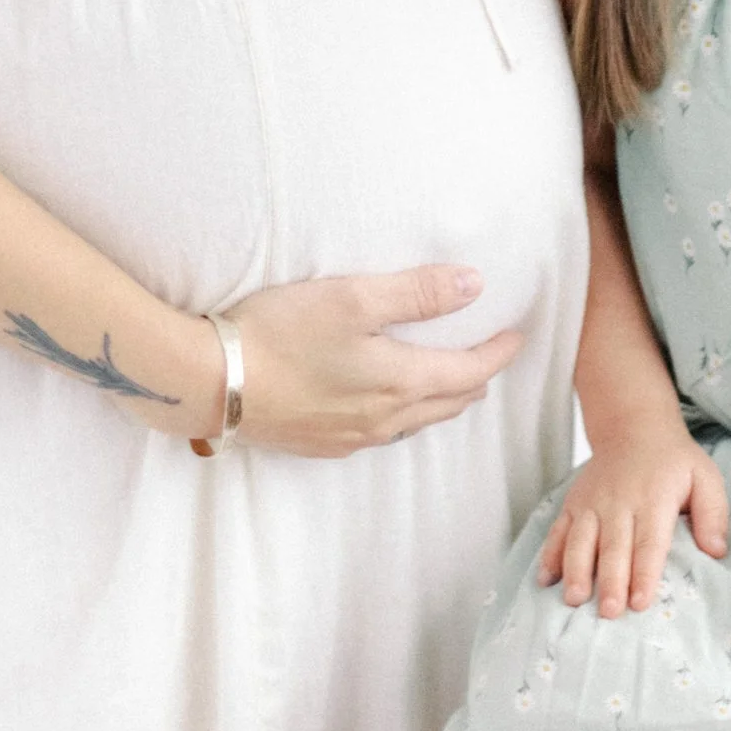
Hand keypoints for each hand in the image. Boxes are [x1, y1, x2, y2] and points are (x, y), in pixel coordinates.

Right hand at [223, 267, 522, 457]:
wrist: (212, 382)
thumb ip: (417, 293)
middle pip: (449, 403)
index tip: (517, 335)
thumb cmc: (281, 333)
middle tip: (490, 357)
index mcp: (400, 383)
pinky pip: (382, 433)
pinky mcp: (322, 444)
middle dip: (476, 379)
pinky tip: (391, 406)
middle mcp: (384, 419)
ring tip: (452, 382)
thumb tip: (474, 286)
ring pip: (417, 422)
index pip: (469, 372)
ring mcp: (352, 438)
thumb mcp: (353, 298)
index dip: (497, 353)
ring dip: (442, 400)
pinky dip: (404, 415)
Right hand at [535, 419, 730, 617]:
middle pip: (613, 547)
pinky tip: (545, 580)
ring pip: (580, 540)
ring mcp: (592, 503)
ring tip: (574, 600)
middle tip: (609, 612)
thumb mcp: (705, 477)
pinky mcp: (573, 504)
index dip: (644, 573)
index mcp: (654, 499)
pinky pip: (558, 531)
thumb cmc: (673, 461)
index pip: (649, 542)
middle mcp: (618, 502)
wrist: (633, 427)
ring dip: (576, 571)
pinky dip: (550, 555)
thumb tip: (716, 551)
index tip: (640, 602)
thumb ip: (713, 514)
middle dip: (610, 581)